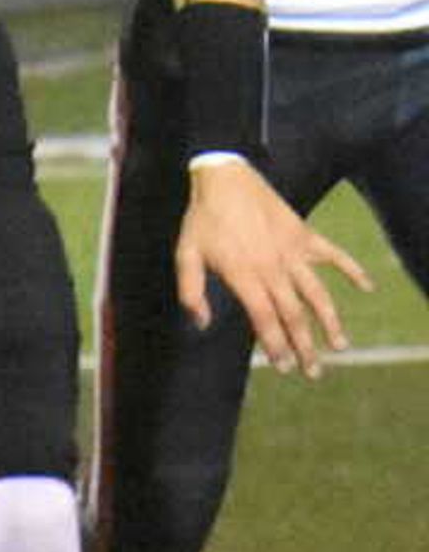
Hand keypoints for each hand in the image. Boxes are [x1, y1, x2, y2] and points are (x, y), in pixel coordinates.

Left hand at [175, 155, 366, 378]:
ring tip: (340, 345)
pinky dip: (352, 270)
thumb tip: (201, 324)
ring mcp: (293, 252)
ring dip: (330, 321)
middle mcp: (274, 268)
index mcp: (244, 276)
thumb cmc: (202, 220)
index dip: (276, 345)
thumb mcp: (185, 255)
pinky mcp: (305, 236)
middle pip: (294, 315)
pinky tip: (367, 287)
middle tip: (313, 372)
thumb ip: (191, 292)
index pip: (265, 320)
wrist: (226, 179)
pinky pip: (335, 255)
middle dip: (305, 346)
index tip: (284, 366)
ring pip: (318, 294)